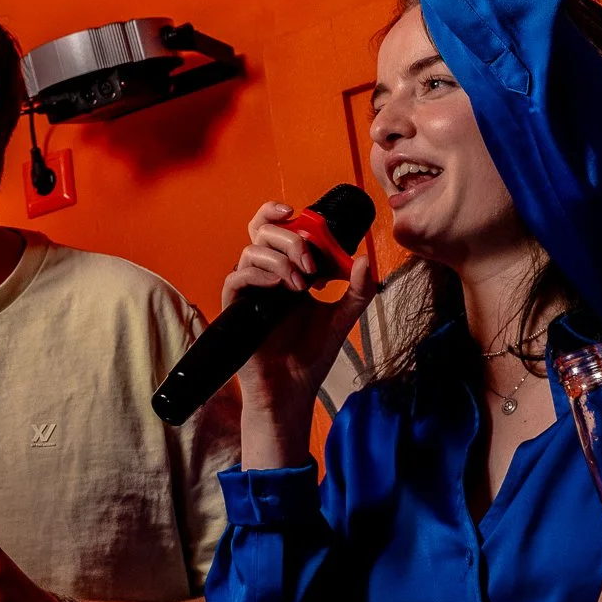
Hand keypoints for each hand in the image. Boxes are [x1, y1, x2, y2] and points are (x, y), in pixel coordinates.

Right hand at [225, 203, 378, 468]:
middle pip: (261, 233)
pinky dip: (257, 274)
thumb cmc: (312, 355)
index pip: (275, 229)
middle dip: (288, 237)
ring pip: (250, 252)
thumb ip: (357, 291)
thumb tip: (365, 259)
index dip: (279, 213)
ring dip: (278, 259)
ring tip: (301, 284)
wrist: (293, 390)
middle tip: (310, 260)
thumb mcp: (343, 319)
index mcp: (288, 270)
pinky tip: (279, 285)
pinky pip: (236, 278)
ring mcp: (250, 292)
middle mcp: (266, 276)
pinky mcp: (237, 309)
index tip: (297, 211)